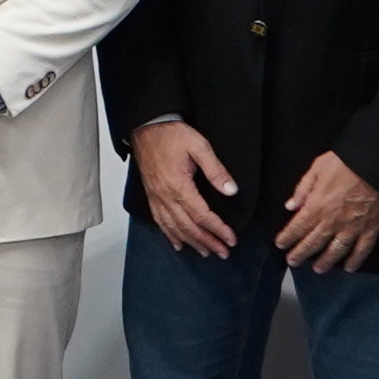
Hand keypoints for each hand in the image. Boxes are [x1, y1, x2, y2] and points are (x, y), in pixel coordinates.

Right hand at [131, 118, 239, 257]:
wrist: (147, 126)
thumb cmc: (172, 134)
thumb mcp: (199, 147)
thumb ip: (216, 170)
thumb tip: (231, 191)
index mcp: (178, 185)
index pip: (202, 215)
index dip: (218, 229)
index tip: (231, 239)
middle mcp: (165, 196)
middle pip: (188, 226)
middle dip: (208, 241)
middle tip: (223, 252)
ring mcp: (156, 197)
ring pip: (174, 227)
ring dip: (191, 242)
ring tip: (206, 252)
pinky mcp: (151, 195)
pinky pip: (159, 220)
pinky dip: (170, 234)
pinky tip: (178, 243)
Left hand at [276, 151, 378, 273]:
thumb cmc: (347, 162)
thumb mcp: (318, 167)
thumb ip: (303, 188)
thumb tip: (290, 205)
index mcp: (317, 205)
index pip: (297, 227)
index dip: (287, 237)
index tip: (280, 244)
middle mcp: (332, 221)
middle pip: (313, 243)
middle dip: (301, 254)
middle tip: (293, 262)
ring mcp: (353, 227)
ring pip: (336, 250)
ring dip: (325, 261)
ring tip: (318, 269)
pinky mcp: (371, 229)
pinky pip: (363, 249)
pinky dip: (356, 261)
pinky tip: (349, 268)